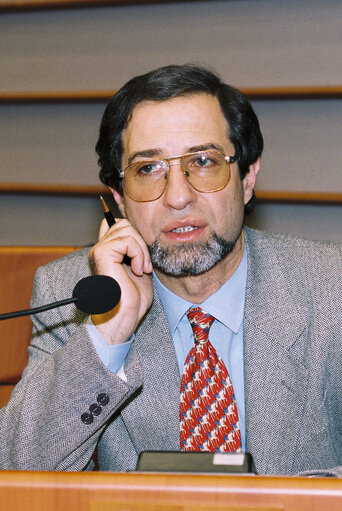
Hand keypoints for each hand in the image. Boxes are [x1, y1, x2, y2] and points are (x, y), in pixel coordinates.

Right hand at [88, 218, 152, 344]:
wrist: (123, 317)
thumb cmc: (133, 300)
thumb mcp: (141, 268)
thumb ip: (138, 251)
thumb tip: (146, 234)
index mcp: (108, 251)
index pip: (117, 223)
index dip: (134, 233)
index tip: (144, 257)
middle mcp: (101, 248)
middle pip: (124, 223)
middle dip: (141, 241)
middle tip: (145, 265)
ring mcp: (100, 250)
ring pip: (127, 229)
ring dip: (141, 249)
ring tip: (142, 269)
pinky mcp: (102, 254)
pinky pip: (127, 241)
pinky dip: (138, 255)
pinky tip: (138, 271)